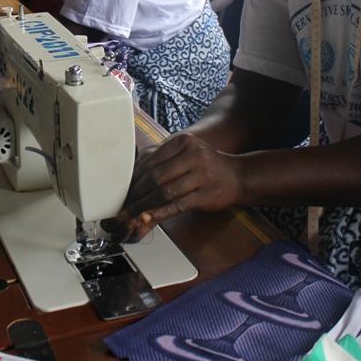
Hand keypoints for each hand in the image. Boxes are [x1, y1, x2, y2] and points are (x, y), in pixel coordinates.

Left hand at [119, 133, 244, 240]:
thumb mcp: (186, 154)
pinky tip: (148, 218)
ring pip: (164, 192)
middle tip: (123, 207)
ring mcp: (201, 174)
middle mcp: (193, 155)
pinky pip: (178, 205)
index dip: (133, 179)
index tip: (123, 191)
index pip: (150, 161)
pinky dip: (160, 213)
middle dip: (136, 195)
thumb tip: (132, 179)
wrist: (238, 175)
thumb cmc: (207, 166)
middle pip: (155, 177)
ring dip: (144, 206)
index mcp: (183, 141)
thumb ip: (162, 162)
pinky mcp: (206, 194)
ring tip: (130, 216)